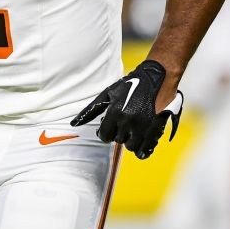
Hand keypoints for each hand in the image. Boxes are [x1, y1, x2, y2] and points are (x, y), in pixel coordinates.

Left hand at [69, 60, 184, 158]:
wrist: (156, 78)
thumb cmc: (130, 85)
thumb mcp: (108, 94)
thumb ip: (91, 110)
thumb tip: (73, 123)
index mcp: (116, 112)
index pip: (104, 136)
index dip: (105, 133)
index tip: (109, 129)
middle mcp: (129, 121)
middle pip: (118, 140)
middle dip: (118, 134)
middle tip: (123, 124)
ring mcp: (144, 126)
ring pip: (131, 147)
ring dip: (130, 141)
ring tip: (132, 129)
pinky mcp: (156, 129)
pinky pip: (145, 149)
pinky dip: (142, 149)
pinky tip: (141, 141)